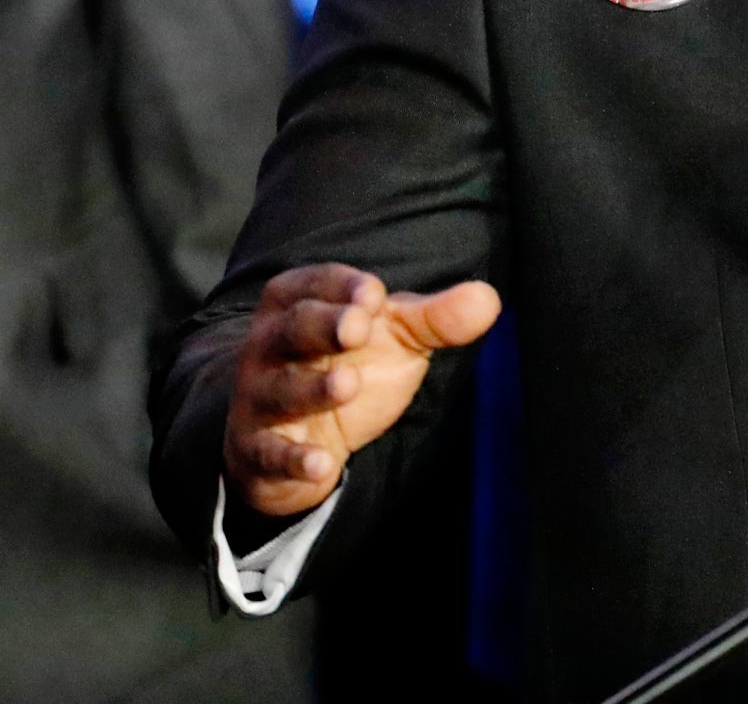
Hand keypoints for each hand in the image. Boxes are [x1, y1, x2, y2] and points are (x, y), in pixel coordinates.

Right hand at [223, 263, 500, 516]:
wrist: (308, 435)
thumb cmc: (354, 364)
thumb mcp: (396, 337)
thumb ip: (437, 318)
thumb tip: (487, 298)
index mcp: (299, 303)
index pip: (316, 284)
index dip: (343, 286)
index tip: (375, 294)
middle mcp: (270, 345)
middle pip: (293, 329)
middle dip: (323, 326)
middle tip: (357, 328)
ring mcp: (260, 398)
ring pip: (280, 390)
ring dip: (312, 389)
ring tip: (348, 385)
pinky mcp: (259, 448)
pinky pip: (270, 453)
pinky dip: (294, 460)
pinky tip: (322, 463)